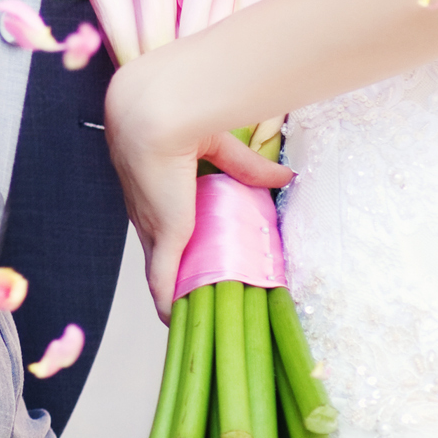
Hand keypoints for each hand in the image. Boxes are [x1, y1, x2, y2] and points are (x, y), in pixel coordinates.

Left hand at [105, 56, 293, 321]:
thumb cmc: (179, 122)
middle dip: (183, 276)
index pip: (167, 227)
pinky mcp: (162, 238)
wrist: (155, 116)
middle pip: (165, 256)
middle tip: (210, 294)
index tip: (203, 260)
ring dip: (179, 293)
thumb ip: (251, 167)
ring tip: (199, 314)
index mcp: (160, 192)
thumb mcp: (220, 150)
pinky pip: (161, 281)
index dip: (184, 245)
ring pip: (163, 273)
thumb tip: (287, 175)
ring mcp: (152, 228)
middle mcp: (150, 214)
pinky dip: (169, 302)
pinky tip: (175, 322)